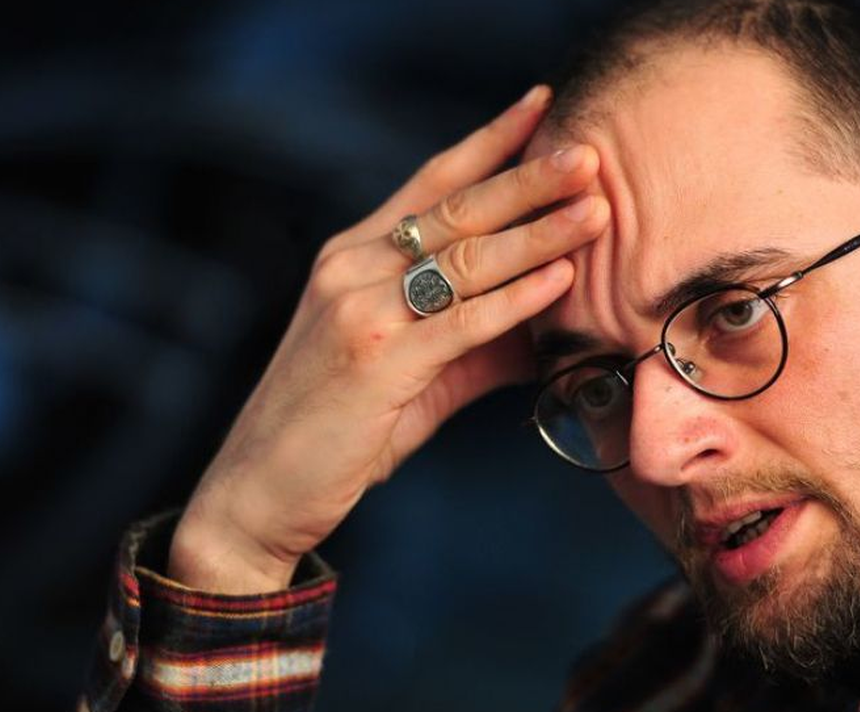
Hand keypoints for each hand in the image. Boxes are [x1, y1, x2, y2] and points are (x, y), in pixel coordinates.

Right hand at [168, 86, 608, 592]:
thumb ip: (477, 334)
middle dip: (529, 178)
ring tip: (597, 209)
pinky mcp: (375, 361)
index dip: (490, 140)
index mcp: (354, 255)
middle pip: (456, 208)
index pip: (432, 180)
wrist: (262, 490)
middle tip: (589, 153)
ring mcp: (358, 309)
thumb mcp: (411, 367)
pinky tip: (560, 278)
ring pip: (465, 258)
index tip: (544, 104)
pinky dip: (516, 299)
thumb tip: (557, 311)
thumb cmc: (342, 427)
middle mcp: (351, 267)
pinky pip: (460, 321)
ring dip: (538, 233)